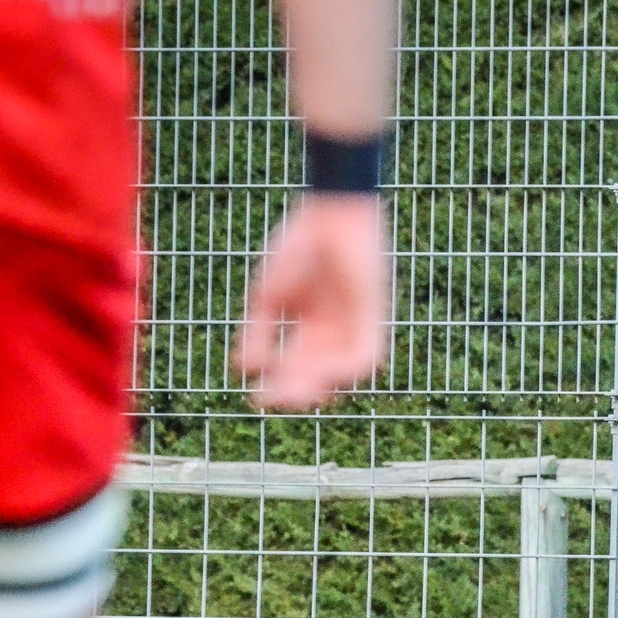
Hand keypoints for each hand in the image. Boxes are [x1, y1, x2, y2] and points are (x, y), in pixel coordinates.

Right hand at [237, 194, 388, 410]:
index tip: (256, 399)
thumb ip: (259, 332)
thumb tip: (243, 370)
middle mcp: (334, 332)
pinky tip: (321, 375)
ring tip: (293, 391)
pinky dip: (343, 369)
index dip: (277, 385)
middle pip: (315, 373)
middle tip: (270, 401)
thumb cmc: (299, 248)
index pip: (294, 366)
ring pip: (338, 371)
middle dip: (293, 390)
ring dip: (315, 383)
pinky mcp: (374, 320)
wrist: (331, 216)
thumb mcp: (270, 297)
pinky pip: (363, 357)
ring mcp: (354, 327)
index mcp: (310, 326)